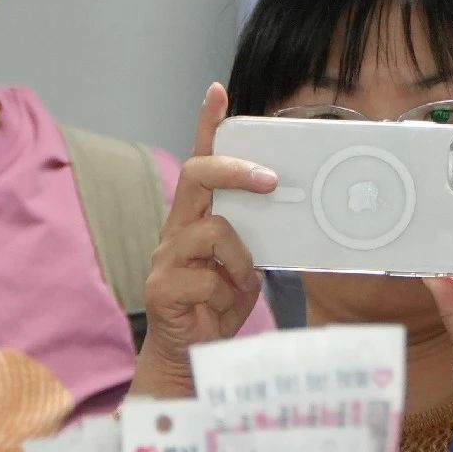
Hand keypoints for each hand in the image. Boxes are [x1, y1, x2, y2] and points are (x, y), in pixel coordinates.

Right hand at [133, 83, 273, 397]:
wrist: (190, 360)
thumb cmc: (216, 306)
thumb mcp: (243, 264)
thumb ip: (254, 236)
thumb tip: (289, 209)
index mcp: (197, 218)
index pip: (201, 161)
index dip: (207, 125)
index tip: (219, 90)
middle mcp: (177, 229)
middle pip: (197, 175)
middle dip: (236, 170)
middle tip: (271, 181)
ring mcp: (166, 257)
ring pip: (212, 230)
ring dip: (240, 257)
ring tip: (241, 282)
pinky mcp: (163, 287)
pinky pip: (205, 276)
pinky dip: (225, 291)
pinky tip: (221, 305)